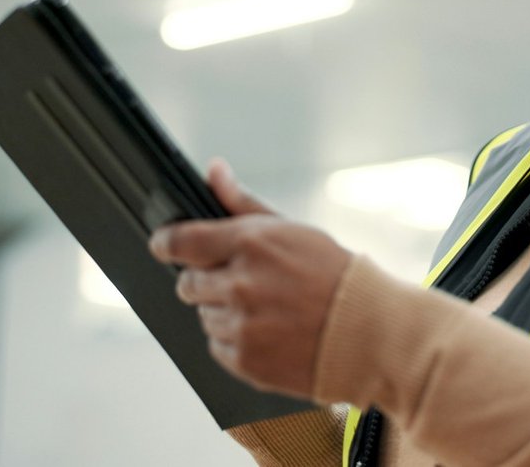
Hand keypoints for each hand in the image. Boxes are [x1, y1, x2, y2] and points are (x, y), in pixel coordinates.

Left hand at [147, 158, 350, 398]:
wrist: (367, 332)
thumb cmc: (333, 275)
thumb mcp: (290, 229)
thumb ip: (242, 202)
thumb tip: (215, 170)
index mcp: (250, 244)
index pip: (181, 241)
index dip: (165, 242)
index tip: (161, 245)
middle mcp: (240, 284)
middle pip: (188, 283)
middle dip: (207, 281)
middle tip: (241, 282)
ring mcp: (241, 325)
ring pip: (204, 316)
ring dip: (224, 311)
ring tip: (265, 309)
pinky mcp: (245, 360)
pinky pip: (217, 346)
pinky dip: (236, 340)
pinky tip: (267, 332)